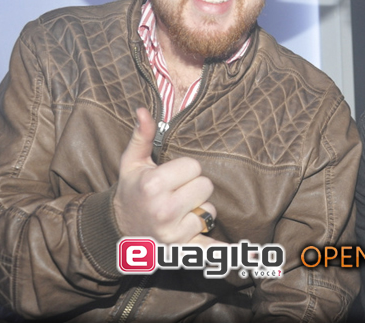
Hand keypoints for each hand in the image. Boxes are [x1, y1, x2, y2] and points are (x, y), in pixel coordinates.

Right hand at [114, 108, 220, 245]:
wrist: (117, 231)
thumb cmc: (129, 192)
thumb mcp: (132, 163)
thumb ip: (143, 136)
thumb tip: (144, 109)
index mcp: (154, 185)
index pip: (194, 167)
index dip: (185, 170)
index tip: (171, 176)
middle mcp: (164, 210)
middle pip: (206, 187)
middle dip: (195, 188)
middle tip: (176, 193)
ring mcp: (173, 233)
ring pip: (210, 212)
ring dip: (199, 211)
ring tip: (178, 212)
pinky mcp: (181, 250)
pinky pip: (211, 248)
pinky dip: (223, 250)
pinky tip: (247, 254)